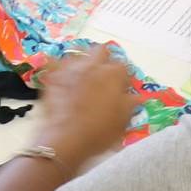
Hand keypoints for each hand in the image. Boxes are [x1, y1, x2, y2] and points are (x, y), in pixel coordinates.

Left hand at [35, 47, 144, 161]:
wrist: (67, 139)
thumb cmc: (99, 132)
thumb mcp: (123, 120)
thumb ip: (130, 103)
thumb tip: (136, 96)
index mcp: (114, 74)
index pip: (124, 67)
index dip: (123, 78)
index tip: (121, 88)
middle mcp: (94, 65)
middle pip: (101, 51)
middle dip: (104, 59)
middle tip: (102, 76)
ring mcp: (72, 68)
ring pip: (79, 53)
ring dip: (83, 61)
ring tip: (82, 74)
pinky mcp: (54, 75)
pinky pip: (54, 61)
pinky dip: (58, 66)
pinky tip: (60, 75)